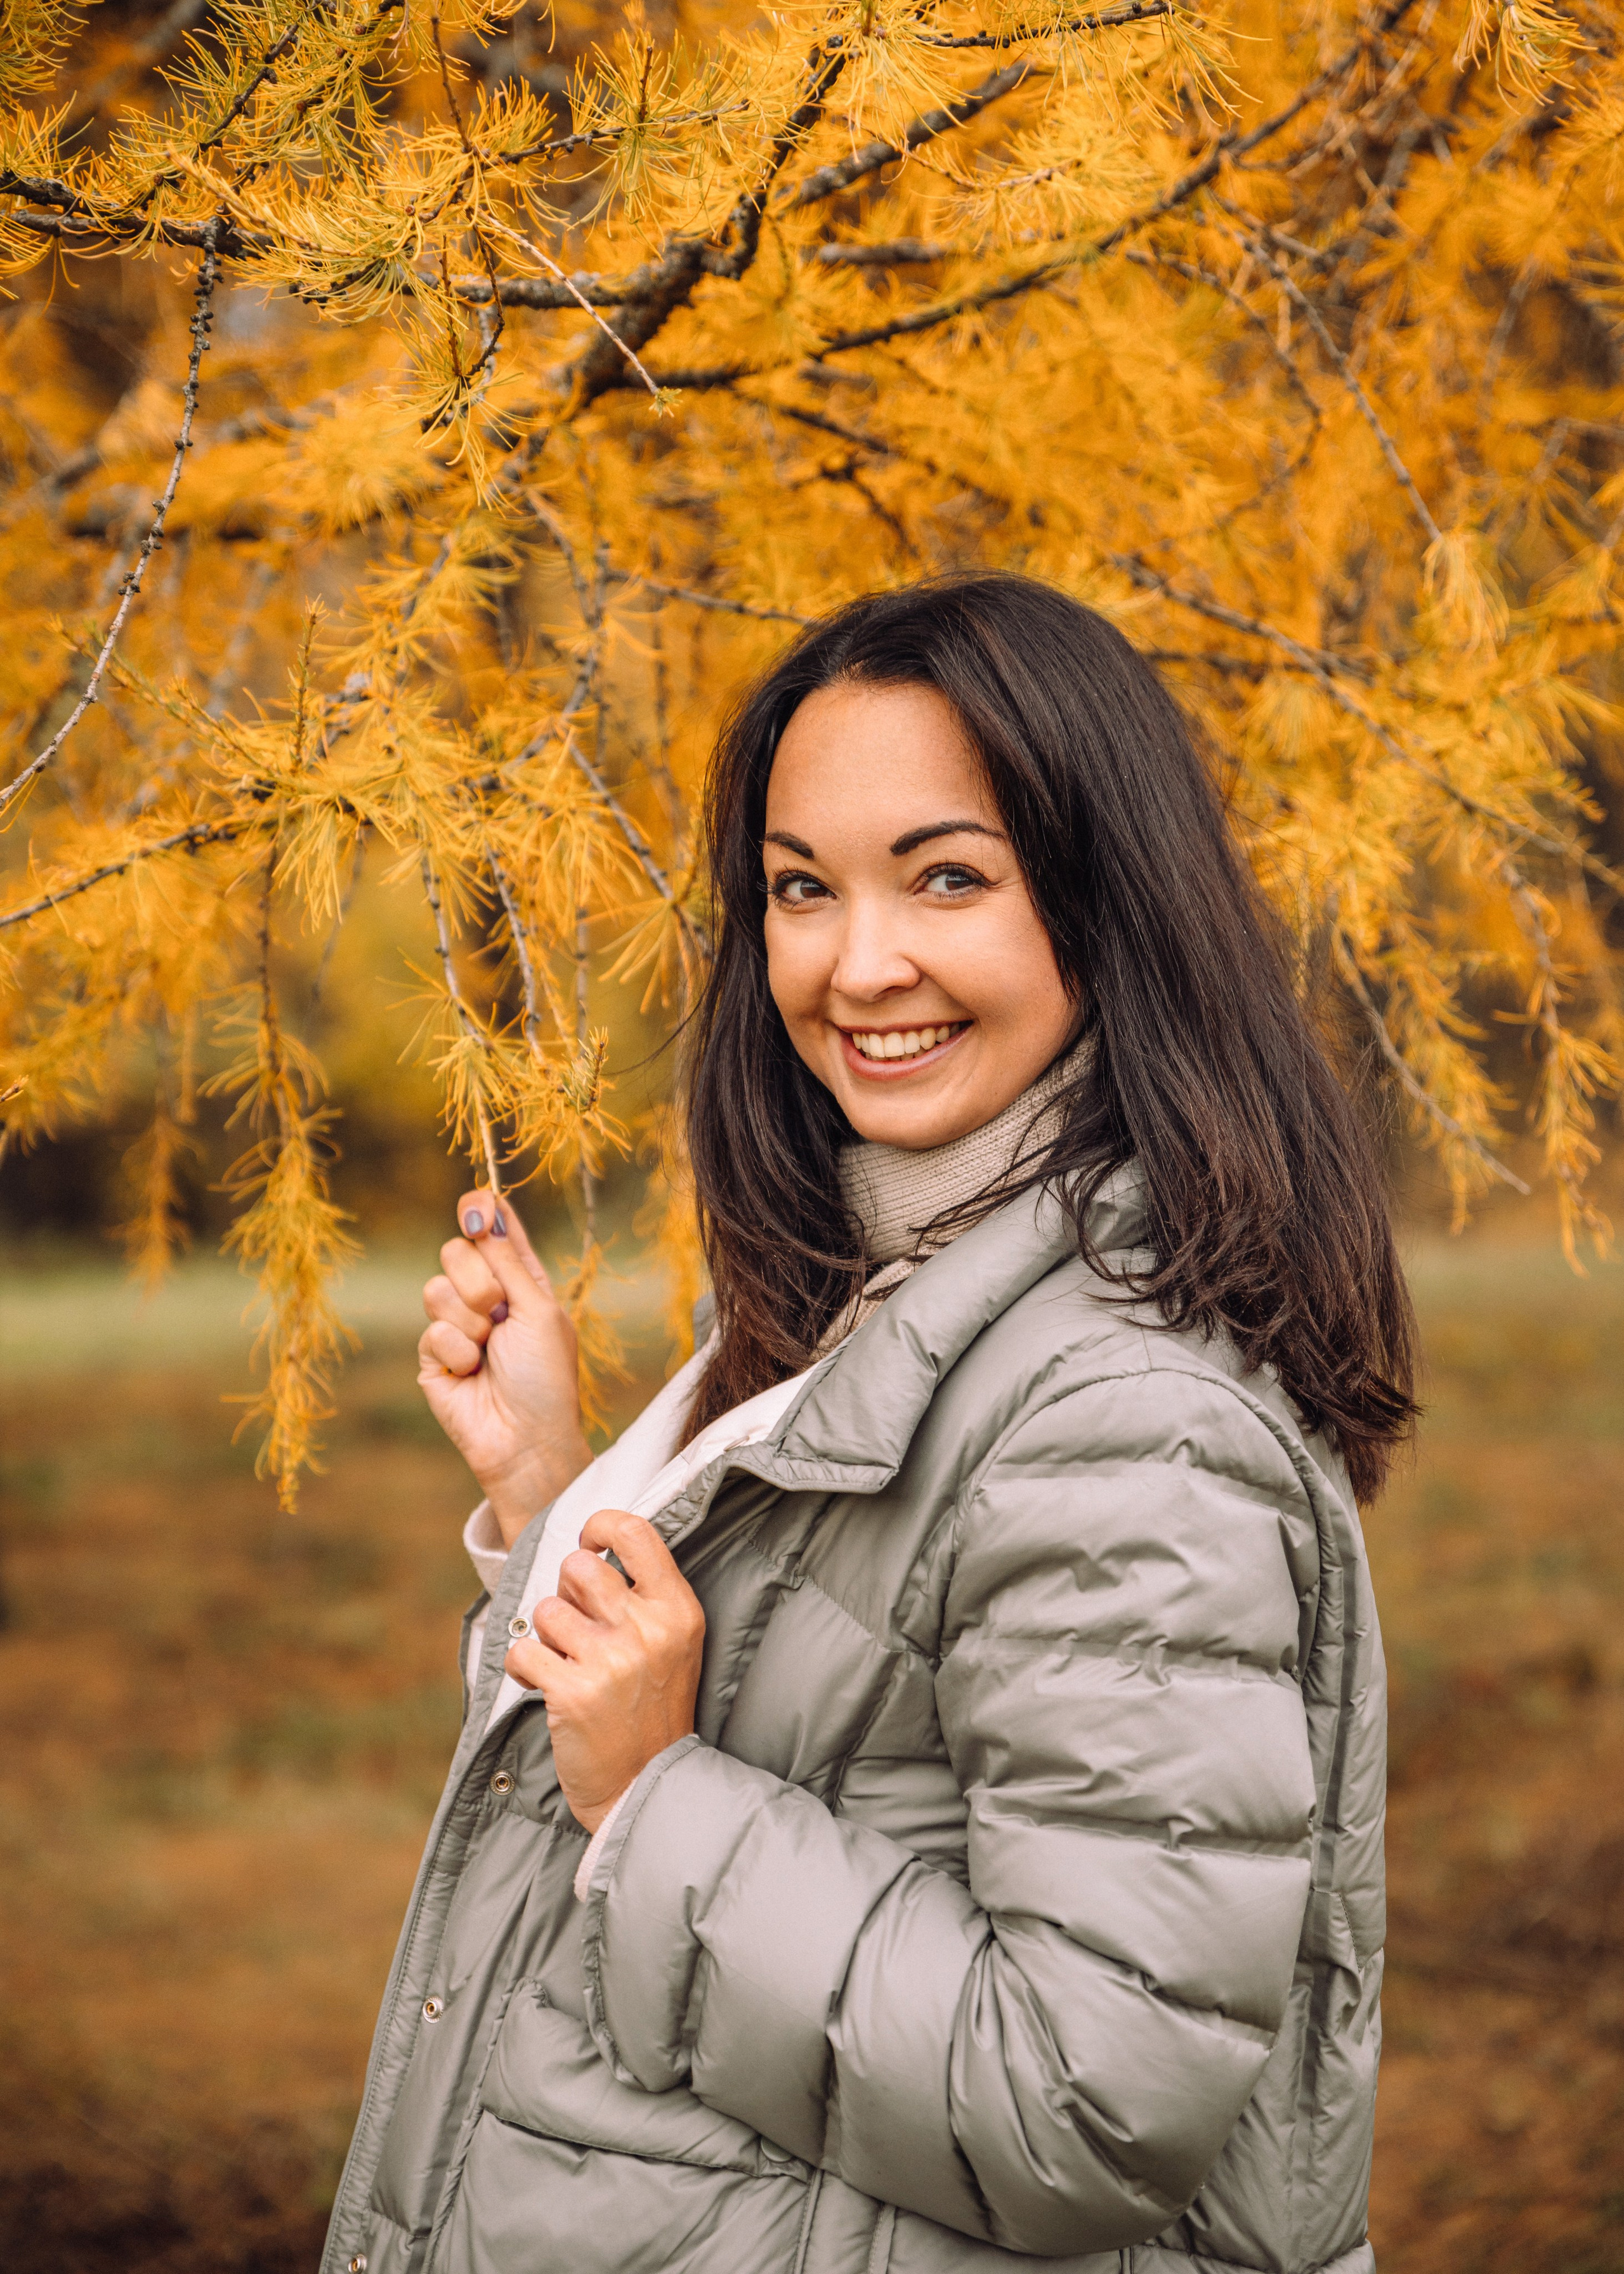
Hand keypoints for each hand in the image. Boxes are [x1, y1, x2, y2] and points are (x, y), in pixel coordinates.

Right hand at [418, 1188, 592, 1545]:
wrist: (526, 1440)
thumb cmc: (546, 1378)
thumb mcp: (540, 1310)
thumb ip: (510, 1262)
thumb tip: (486, 1214)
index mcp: (521, 1280)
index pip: (492, 1229)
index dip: (479, 1211)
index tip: (476, 1215)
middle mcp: (487, 1297)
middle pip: (456, 1250)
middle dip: (478, 1280)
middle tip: (499, 1313)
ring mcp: (457, 1325)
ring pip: (435, 1288)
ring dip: (469, 1321)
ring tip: (489, 1352)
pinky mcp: (433, 1356)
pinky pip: (430, 1330)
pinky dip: (456, 1352)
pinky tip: (472, 1374)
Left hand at [505, 1509, 705, 1832]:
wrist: (646, 1786)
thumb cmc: (654, 1710)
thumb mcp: (674, 1645)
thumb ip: (644, 1597)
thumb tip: (587, 1551)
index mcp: (677, 1610)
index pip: (635, 1532)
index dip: (600, 1525)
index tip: (589, 1541)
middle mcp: (648, 1629)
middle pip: (577, 1567)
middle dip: (566, 1592)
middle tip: (577, 1625)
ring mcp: (610, 1661)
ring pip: (545, 1610)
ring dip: (546, 1637)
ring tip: (569, 1664)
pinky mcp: (572, 1693)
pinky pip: (522, 1651)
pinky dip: (523, 1668)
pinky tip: (544, 1685)